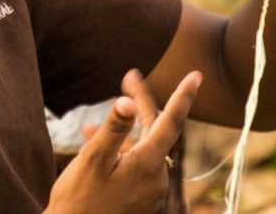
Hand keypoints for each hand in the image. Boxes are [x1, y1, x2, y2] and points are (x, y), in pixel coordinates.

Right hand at [46, 69, 200, 213]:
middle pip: (155, 131)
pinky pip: (136, 166)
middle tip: (128, 77)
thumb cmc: (79, 198)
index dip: (183, 96)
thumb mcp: (93, 159)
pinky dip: (121, 152)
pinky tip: (97, 150)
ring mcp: (150, 191)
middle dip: (140, 105)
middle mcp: (156, 178)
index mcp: (148, 164)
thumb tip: (128, 102)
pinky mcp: (141, 200)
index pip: (171, 122)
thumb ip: (114, 129)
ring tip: (88, 129)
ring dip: (123, 133)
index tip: (196, 75)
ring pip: (142, 149)